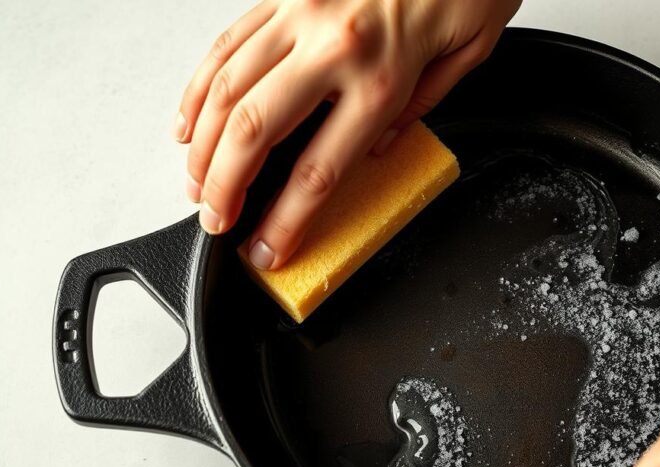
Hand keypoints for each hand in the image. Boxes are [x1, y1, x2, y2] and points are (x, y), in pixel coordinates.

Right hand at [175, 0, 519, 268]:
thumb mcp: (468, 54)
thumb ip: (417, 109)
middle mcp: (333, 45)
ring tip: (196, 182)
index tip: (269, 249)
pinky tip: (191, 120)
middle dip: (224, 186)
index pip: (319, 169)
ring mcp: (300, 13)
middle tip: (215, 221)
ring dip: (203, 144)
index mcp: (383, 77)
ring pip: (229, 87)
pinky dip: (201, 85)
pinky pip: (229, 42)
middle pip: (256, 131)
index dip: (286, 220)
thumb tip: (375, 151)